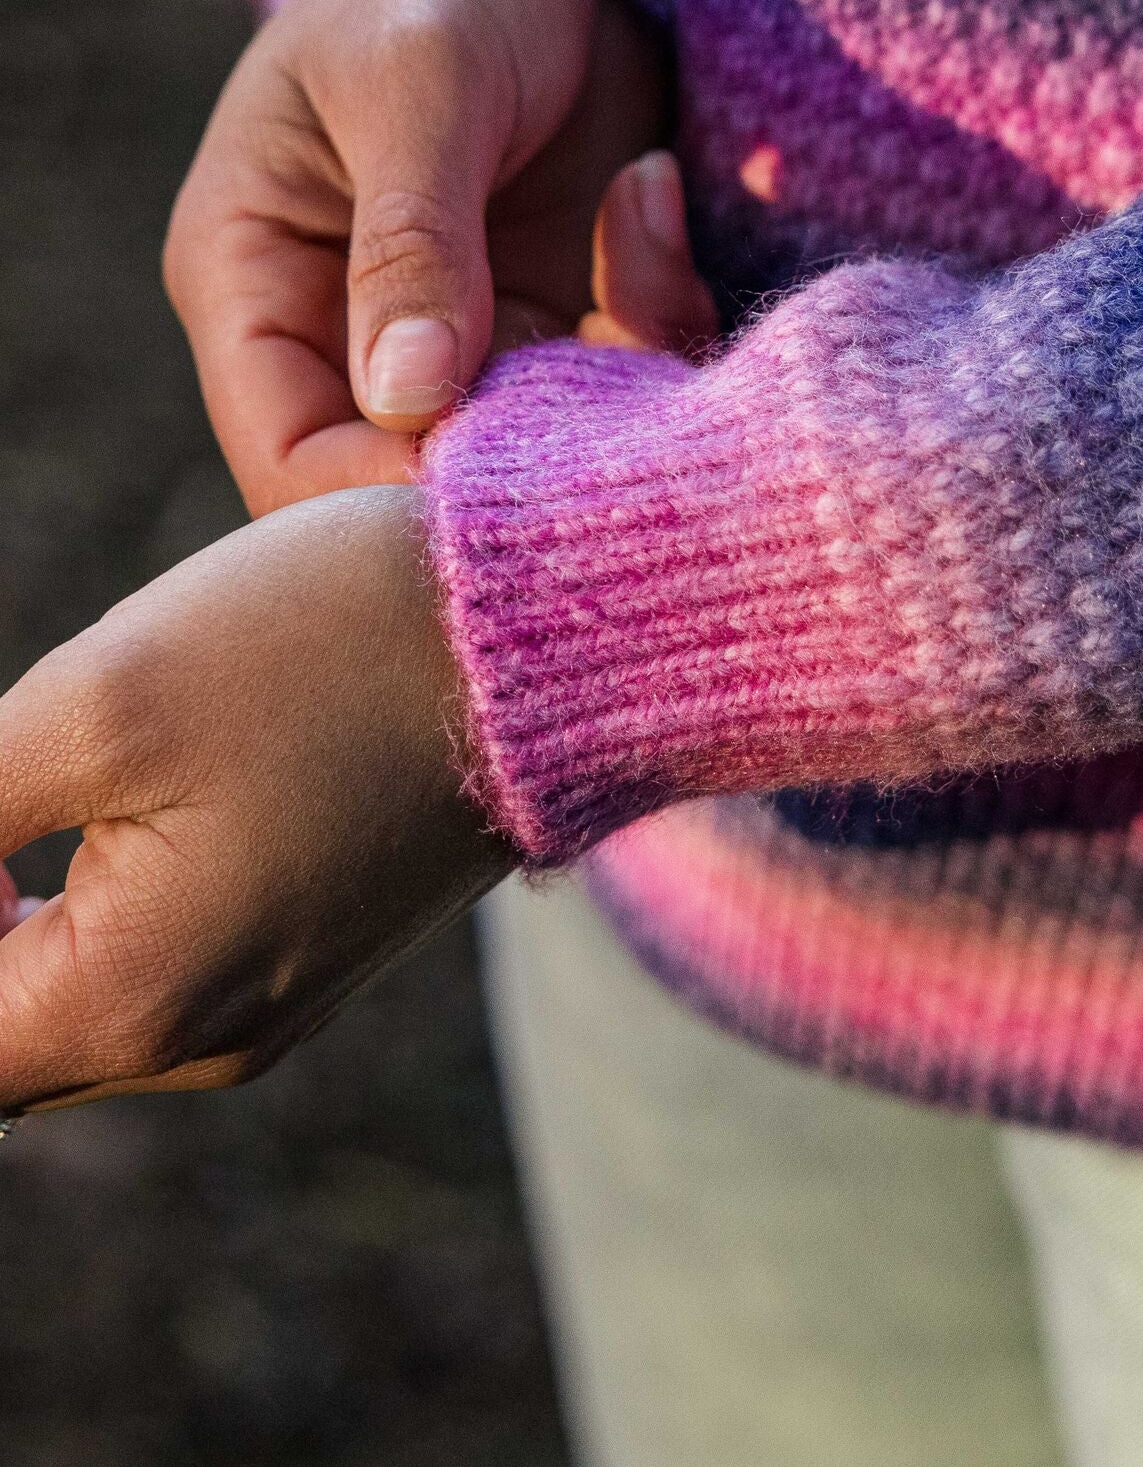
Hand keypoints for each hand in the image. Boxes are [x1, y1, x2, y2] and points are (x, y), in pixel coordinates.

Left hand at [0, 486, 507, 1108]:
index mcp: (129, 1008)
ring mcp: (269, 1005)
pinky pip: (156, 965)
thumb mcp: (94, 701)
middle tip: (13, 768)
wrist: (558, 628)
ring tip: (29, 783)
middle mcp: (199, 1045)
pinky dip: (94, 900)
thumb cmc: (328, 645)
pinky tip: (111, 793)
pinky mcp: (315, 948)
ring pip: (64, 1000)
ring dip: (14, 911)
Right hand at [166, 0, 707, 516]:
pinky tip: (654, 189)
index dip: (386, 501)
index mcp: (257, 282)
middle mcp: (355, 331)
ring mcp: (473, 326)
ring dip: (620, 371)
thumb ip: (413, 241)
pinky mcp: (567, 303)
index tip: (502, 478)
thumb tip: (410, 402)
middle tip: (618, 365)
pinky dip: (662, 314)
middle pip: (428, 479)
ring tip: (640, 215)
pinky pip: (625, 376)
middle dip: (535, 450)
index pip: (293, 459)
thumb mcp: (416, 84)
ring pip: (546, 442)